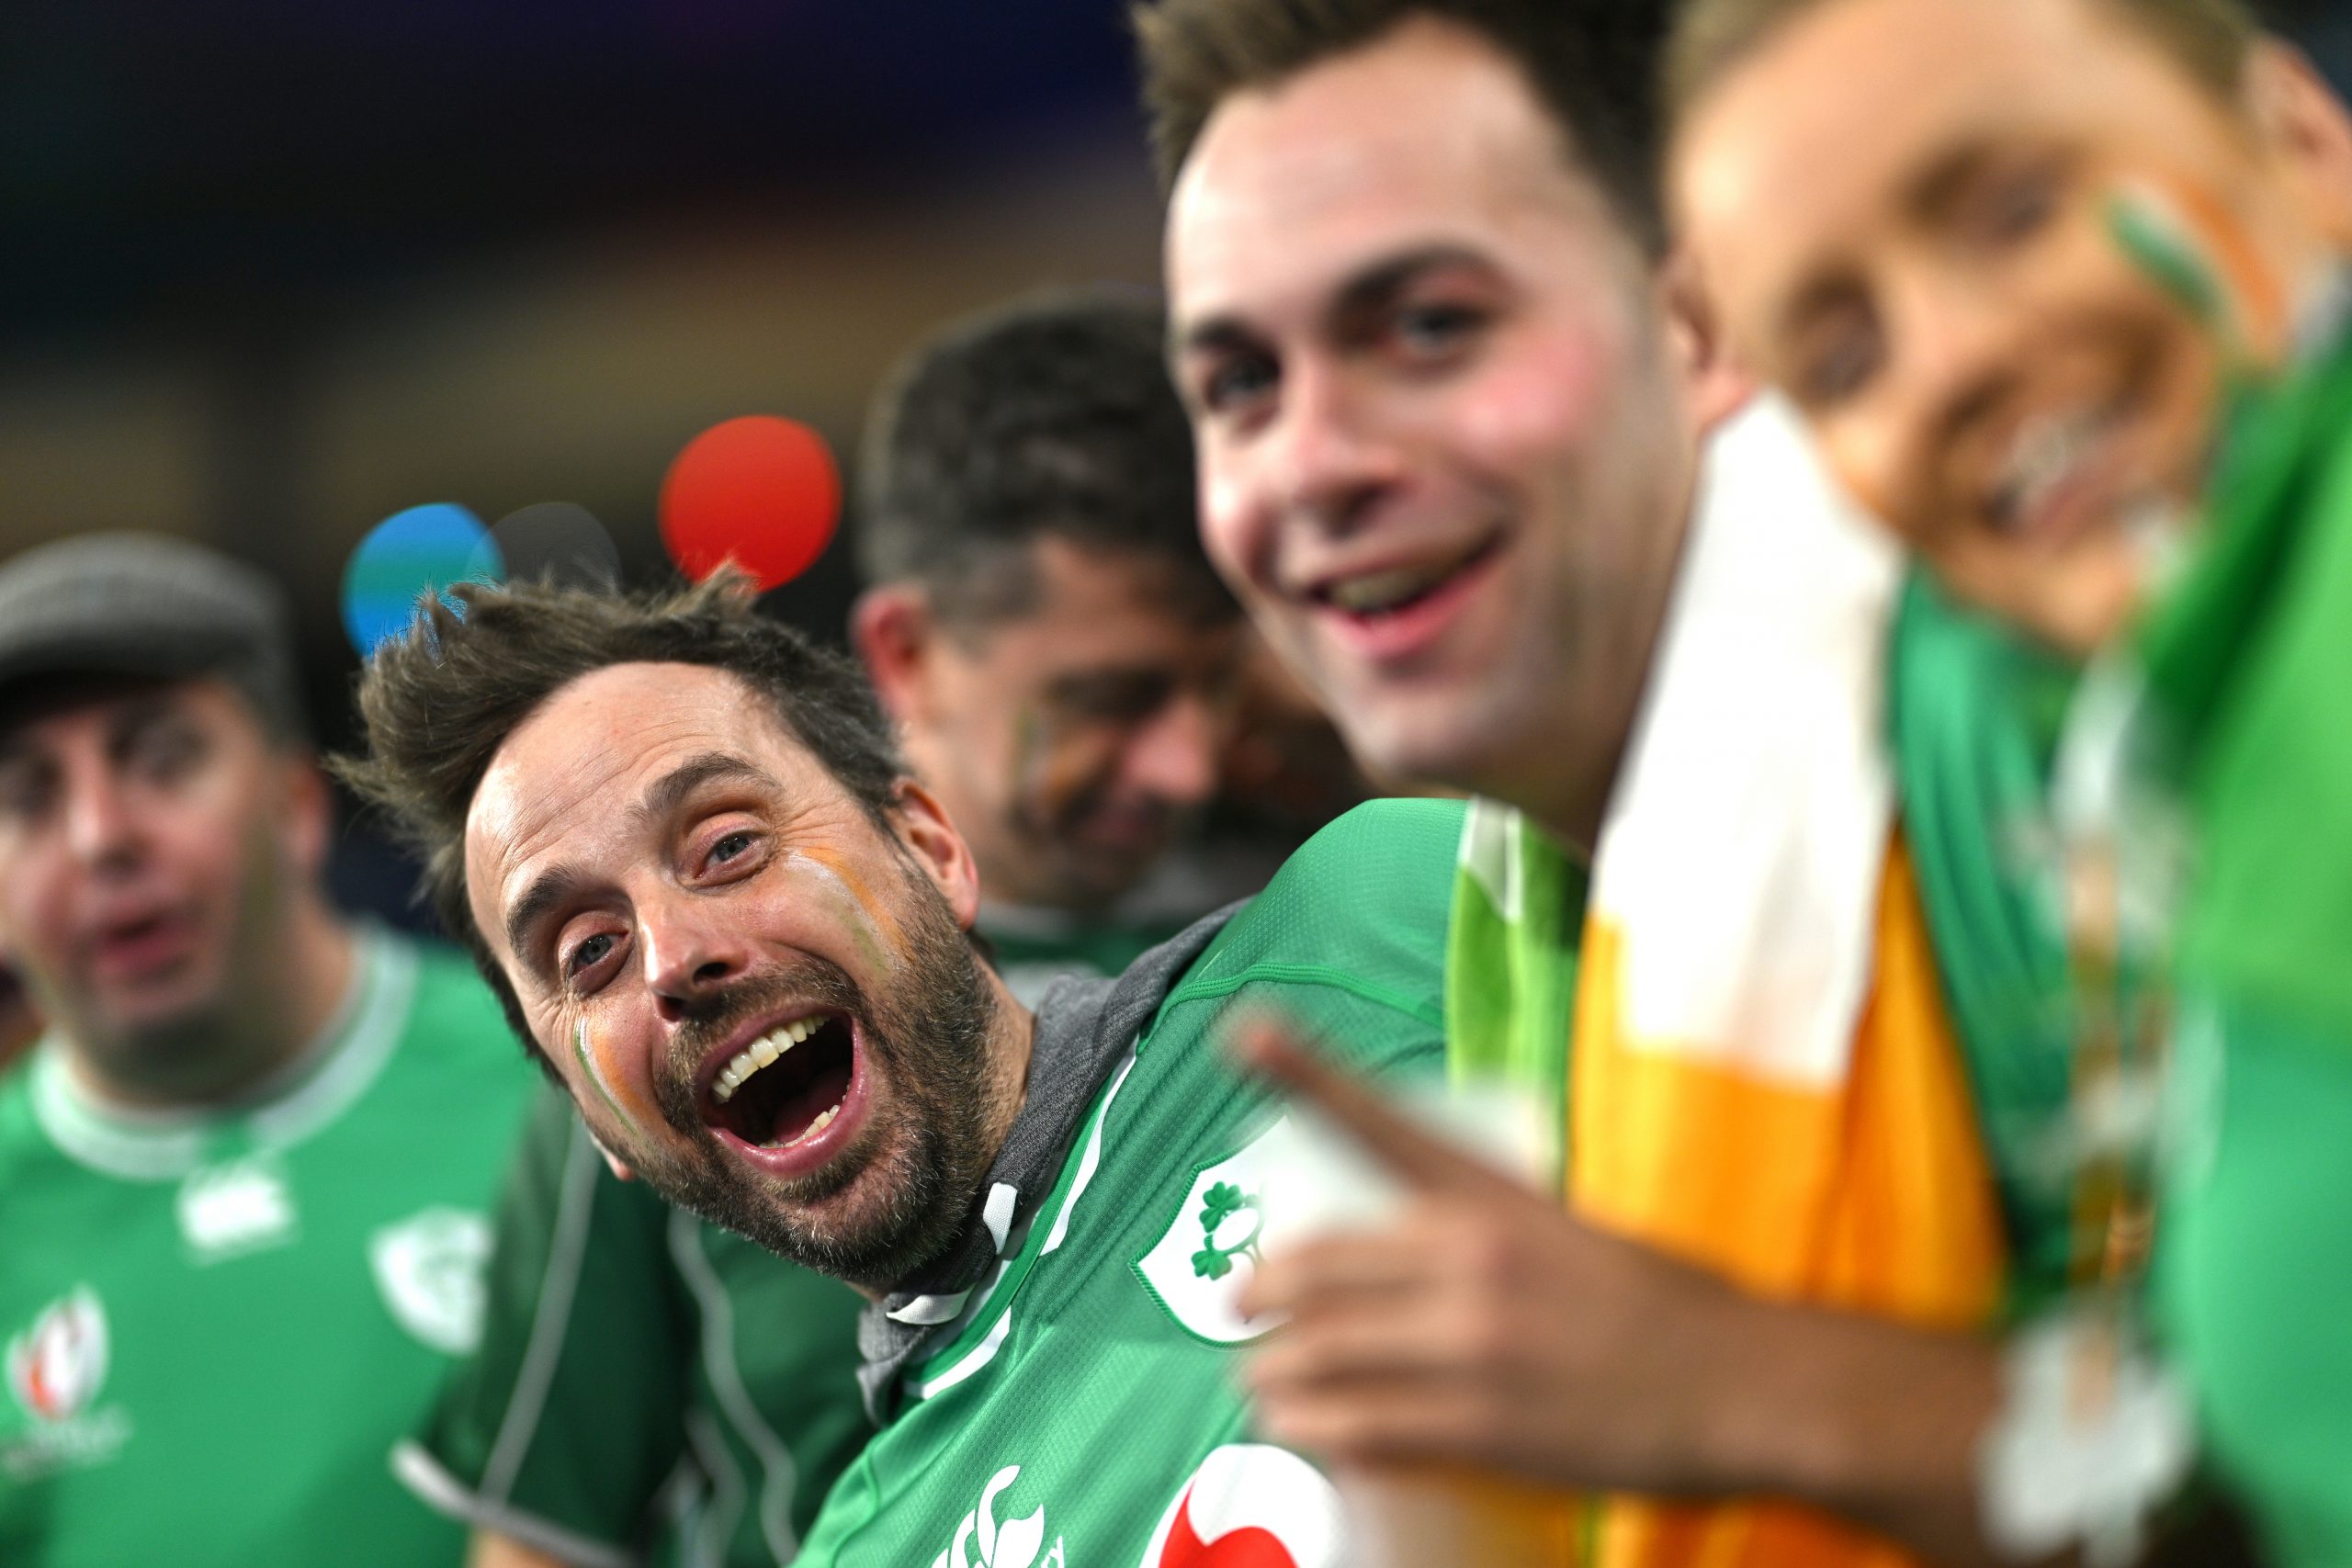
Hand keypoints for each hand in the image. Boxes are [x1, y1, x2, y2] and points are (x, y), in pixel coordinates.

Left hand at [1230, 1019, 2005, 1562]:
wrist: (1749, 1383)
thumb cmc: (1666, 1304)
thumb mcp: (1568, 1231)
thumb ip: (1480, 1233)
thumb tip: (1398, 1256)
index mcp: (1494, 1195)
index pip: (1382, 1124)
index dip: (1305, 1071)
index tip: (1244, 1029)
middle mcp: (1471, 1257)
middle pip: (1315, 1266)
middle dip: (1259, 1289)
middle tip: (1240, 1304)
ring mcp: (1472, 1343)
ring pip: (1320, 1352)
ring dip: (1269, 1372)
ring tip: (1261, 1383)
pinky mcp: (1481, 1424)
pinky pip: (1358, 1426)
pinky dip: (1313, 1427)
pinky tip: (1304, 1428)